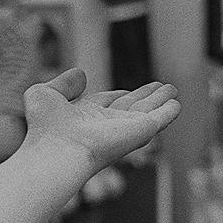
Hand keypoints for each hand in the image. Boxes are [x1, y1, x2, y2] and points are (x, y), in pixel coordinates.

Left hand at [22, 68, 180, 171]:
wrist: (57, 149)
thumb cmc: (45, 128)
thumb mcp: (45, 94)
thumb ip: (62, 83)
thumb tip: (81, 73)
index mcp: (85, 117)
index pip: (105, 105)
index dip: (116, 96)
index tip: (124, 91)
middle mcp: (106, 125)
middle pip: (130, 108)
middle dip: (144, 97)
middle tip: (159, 88)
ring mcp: (124, 129)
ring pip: (146, 112)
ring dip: (160, 101)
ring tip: (172, 89)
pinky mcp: (140, 131)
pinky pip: (158, 119)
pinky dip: (169, 111)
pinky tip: (177, 104)